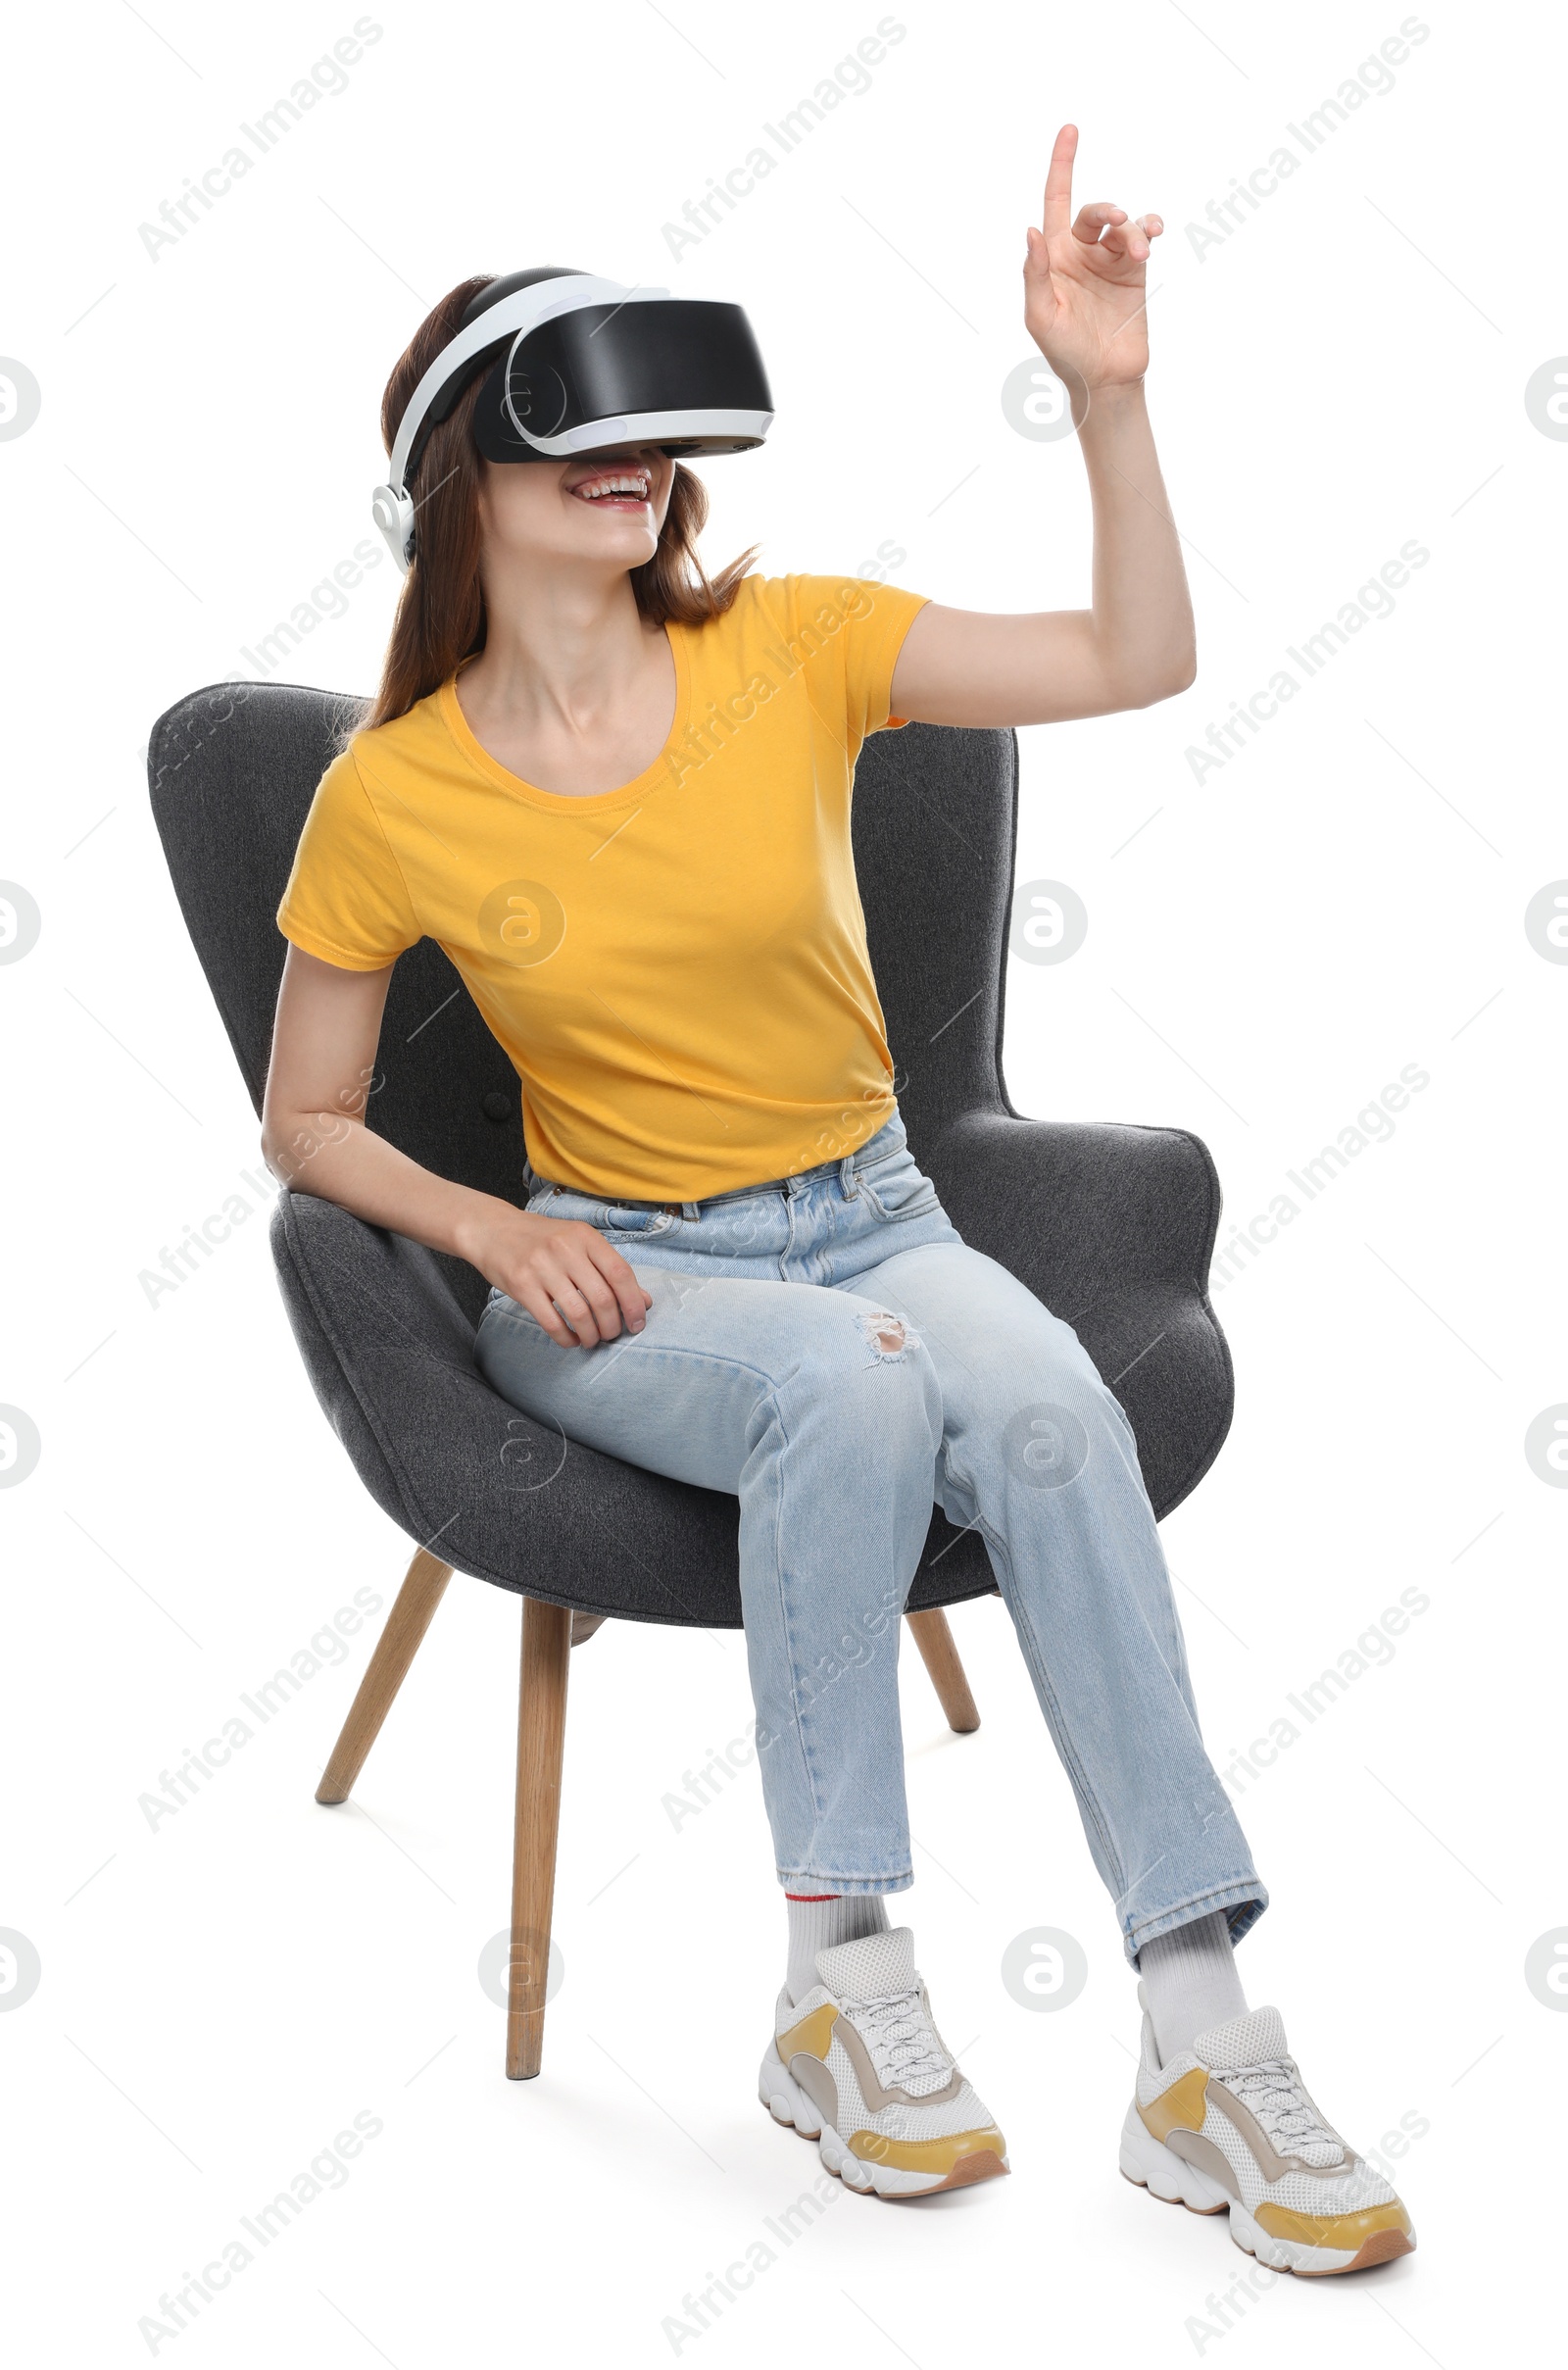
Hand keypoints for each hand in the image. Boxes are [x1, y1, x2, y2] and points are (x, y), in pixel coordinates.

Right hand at [467, 1207, 653, 1347]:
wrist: (492, 1230)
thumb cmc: (541, 1240)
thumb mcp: (578, 1243)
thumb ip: (609, 1268)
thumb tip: (644, 1300)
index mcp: (585, 1236)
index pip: (621, 1273)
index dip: (633, 1303)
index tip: (637, 1323)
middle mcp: (565, 1249)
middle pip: (602, 1298)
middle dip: (612, 1326)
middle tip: (611, 1335)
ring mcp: (542, 1267)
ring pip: (579, 1313)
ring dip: (591, 1335)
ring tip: (592, 1340)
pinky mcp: (521, 1285)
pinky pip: (551, 1322)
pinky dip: (566, 1338)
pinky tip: (571, 1339)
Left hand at [1024, 124, 1162, 396]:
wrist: (1104, 380)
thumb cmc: (1064, 352)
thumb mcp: (1040, 316)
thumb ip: (1034, 273)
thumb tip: (1031, 231)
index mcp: (1053, 257)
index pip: (1055, 201)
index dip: (1062, 165)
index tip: (1071, 129)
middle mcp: (1081, 252)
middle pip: (1094, 212)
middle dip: (1108, 210)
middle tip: (1121, 221)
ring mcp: (1109, 261)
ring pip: (1123, 226)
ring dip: (1134, 231)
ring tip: (1142, 252)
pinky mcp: (1134, 273)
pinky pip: (1144, 238)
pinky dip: (1150, 229)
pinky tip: (1154, 233)